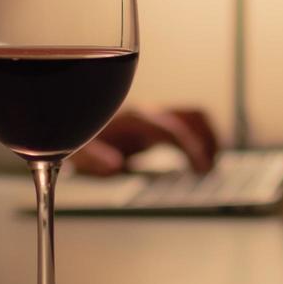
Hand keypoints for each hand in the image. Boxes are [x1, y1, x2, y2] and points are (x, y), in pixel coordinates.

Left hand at [72, 107, 219, 175]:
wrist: (70, 124)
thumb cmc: (74, 142)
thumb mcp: (77, 156)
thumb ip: (93, 159)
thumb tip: (115, 166)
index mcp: (131, 121)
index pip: (169, 127)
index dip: (189, 145)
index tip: (202, 166)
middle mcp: (145, 113)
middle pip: (188, 116)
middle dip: (205, 141)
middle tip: (210, 170)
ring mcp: (153, 115)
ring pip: (192, 115)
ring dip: (208, 136)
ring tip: (212, 164)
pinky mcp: (157, 122)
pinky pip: (188, 123)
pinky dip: (201, 137)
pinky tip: (202, 158)